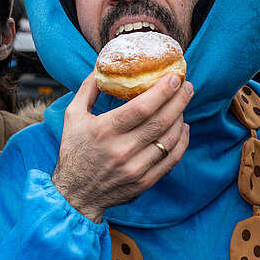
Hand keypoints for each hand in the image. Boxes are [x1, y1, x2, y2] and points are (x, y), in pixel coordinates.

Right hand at [52, 72, 192, 222]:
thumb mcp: (72, 116)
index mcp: (104, 131)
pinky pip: (171, 159)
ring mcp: (135, 168)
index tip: (174, 77)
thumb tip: (101, 65)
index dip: (162, 91)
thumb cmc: (74, 150)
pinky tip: (183, 127)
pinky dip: (181, 141)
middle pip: (160, 121)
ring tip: (183, 103)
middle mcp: (121, 150)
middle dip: (179, 100)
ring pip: (169, 139)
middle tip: (187, 85)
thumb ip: (88, 89)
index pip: (142, 107)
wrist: (75, 194)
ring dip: (181, 118)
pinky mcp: (144, 182)